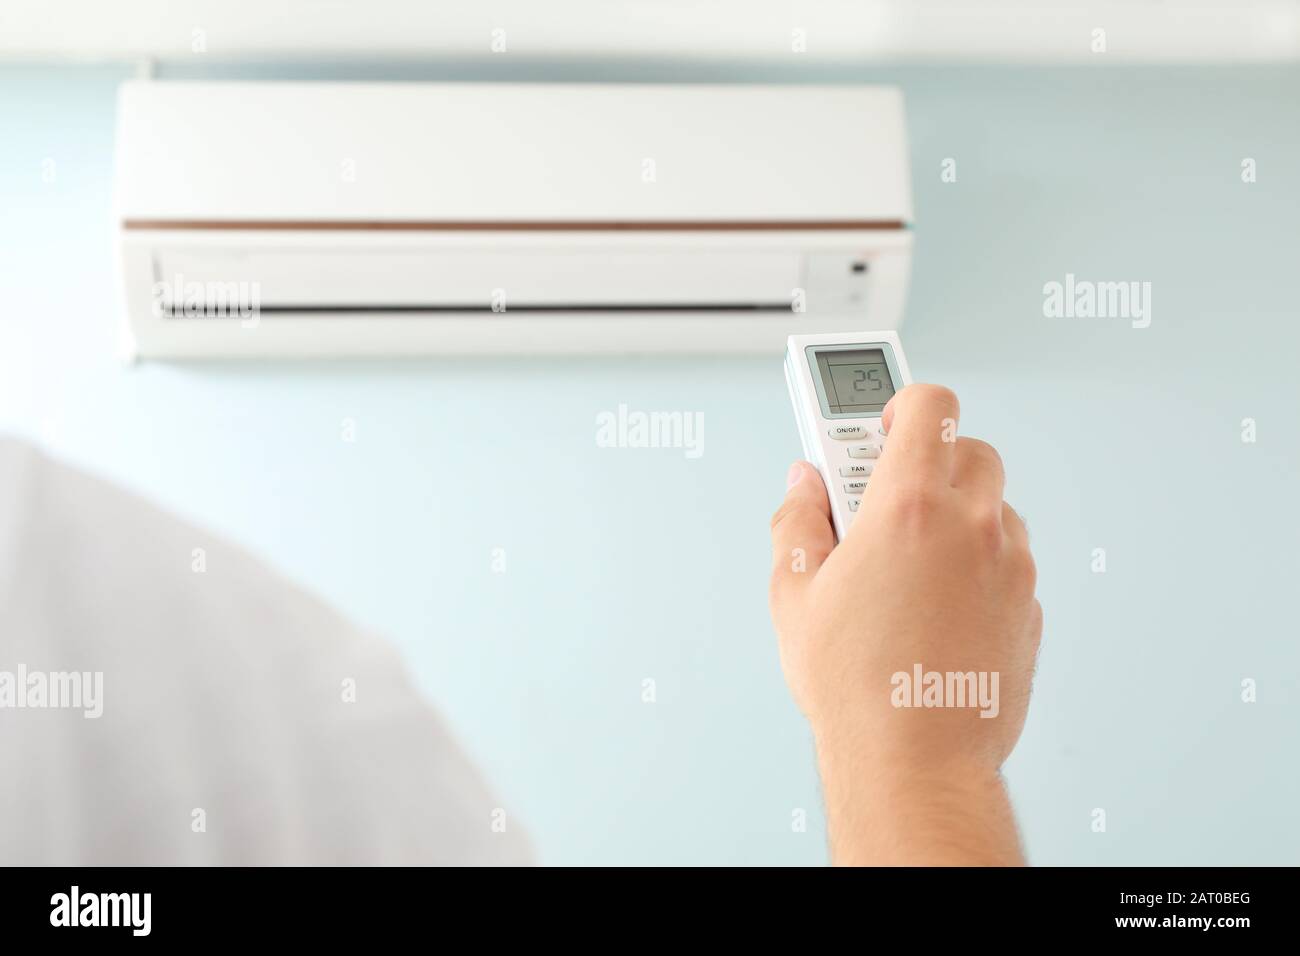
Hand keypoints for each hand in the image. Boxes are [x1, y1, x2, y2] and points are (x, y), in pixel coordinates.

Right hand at [768, 384, 1041, 864]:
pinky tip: (936, 603)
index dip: (905, 401)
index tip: (881, 422)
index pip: (931, 403)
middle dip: (928, 460)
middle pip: (969, 448)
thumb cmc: (854, 685)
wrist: (917, 761)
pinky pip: (1008, 558)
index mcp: (911, 507)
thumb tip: (804, 486)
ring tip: (909, 560)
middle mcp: (974, 526)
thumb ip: (797, 521)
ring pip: (995, 505)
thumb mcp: (795, 594)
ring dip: (957, 512)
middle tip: (884, 497)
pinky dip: (978, 561)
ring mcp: (1011, 566)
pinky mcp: (1029, 606)